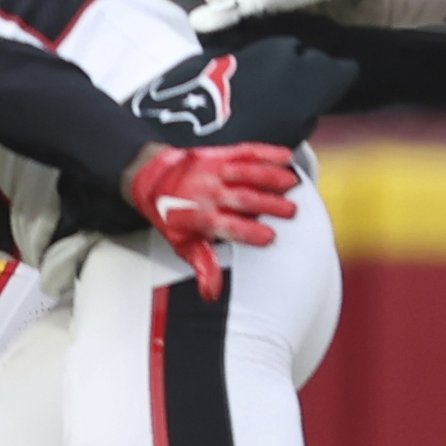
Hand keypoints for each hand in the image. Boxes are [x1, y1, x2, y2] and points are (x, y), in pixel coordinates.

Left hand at [122, 141, 301, 298]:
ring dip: (271, 177)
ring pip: (246, 172)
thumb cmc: (173, 214)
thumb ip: (203, 265)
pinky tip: (286, 156)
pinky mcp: (221, 154)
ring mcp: (215, 170)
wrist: (152, 179)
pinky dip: (267, 152)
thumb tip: (211, 294)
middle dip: (268, 204)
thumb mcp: (182, 243)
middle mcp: (207, 192)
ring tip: (293, 184)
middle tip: (291, 211)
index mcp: (198, 217)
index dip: (248, 231)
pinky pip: (246, 152)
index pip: (225, 225)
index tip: (270, 237)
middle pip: (242, 198)